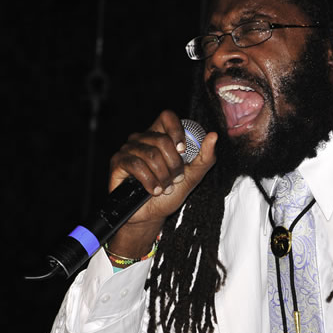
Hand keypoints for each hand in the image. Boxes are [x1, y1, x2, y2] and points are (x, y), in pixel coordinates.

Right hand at [106, 110, 216, 257]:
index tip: (183, 151)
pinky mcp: (118, 161)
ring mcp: (128, 148)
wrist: (151, 215)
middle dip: (174, 165)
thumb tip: (213, 136)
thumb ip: (205, 157)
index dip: (177, 132)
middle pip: (162, 140)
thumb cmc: (171, 193)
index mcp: (160, 135)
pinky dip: (149, 180)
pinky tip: (154, 191)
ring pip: (150, 154)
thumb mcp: (193, 176)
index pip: (167, 117)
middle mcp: (142, 138)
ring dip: (162, 176)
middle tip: (175, 179)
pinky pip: (136, 164)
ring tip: (164, 187)